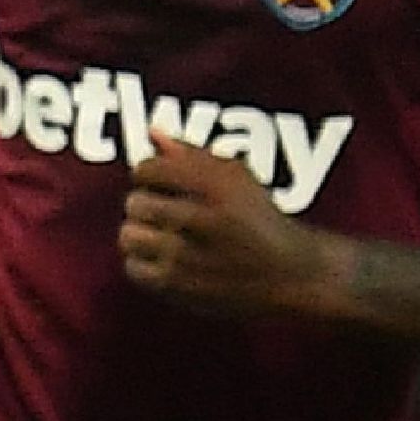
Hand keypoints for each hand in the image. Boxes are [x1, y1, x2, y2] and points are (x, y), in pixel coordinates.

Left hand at [118, 139, 339, 318]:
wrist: (290, 275)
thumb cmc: (256, 219)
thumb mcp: (237, 177)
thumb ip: (192, 153)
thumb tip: (152, 131)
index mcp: (221, 186)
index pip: (150, 169)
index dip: (147, 173)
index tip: (157, 180)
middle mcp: (208, 220)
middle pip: (136, 203)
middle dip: (143, 204)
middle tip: (159, 210)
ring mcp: (193, 259)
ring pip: (130, 237)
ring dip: (139, 234)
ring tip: (157, 234)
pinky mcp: (183, 289)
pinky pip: (134, 269)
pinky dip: (142, 263)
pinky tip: (162, 259)